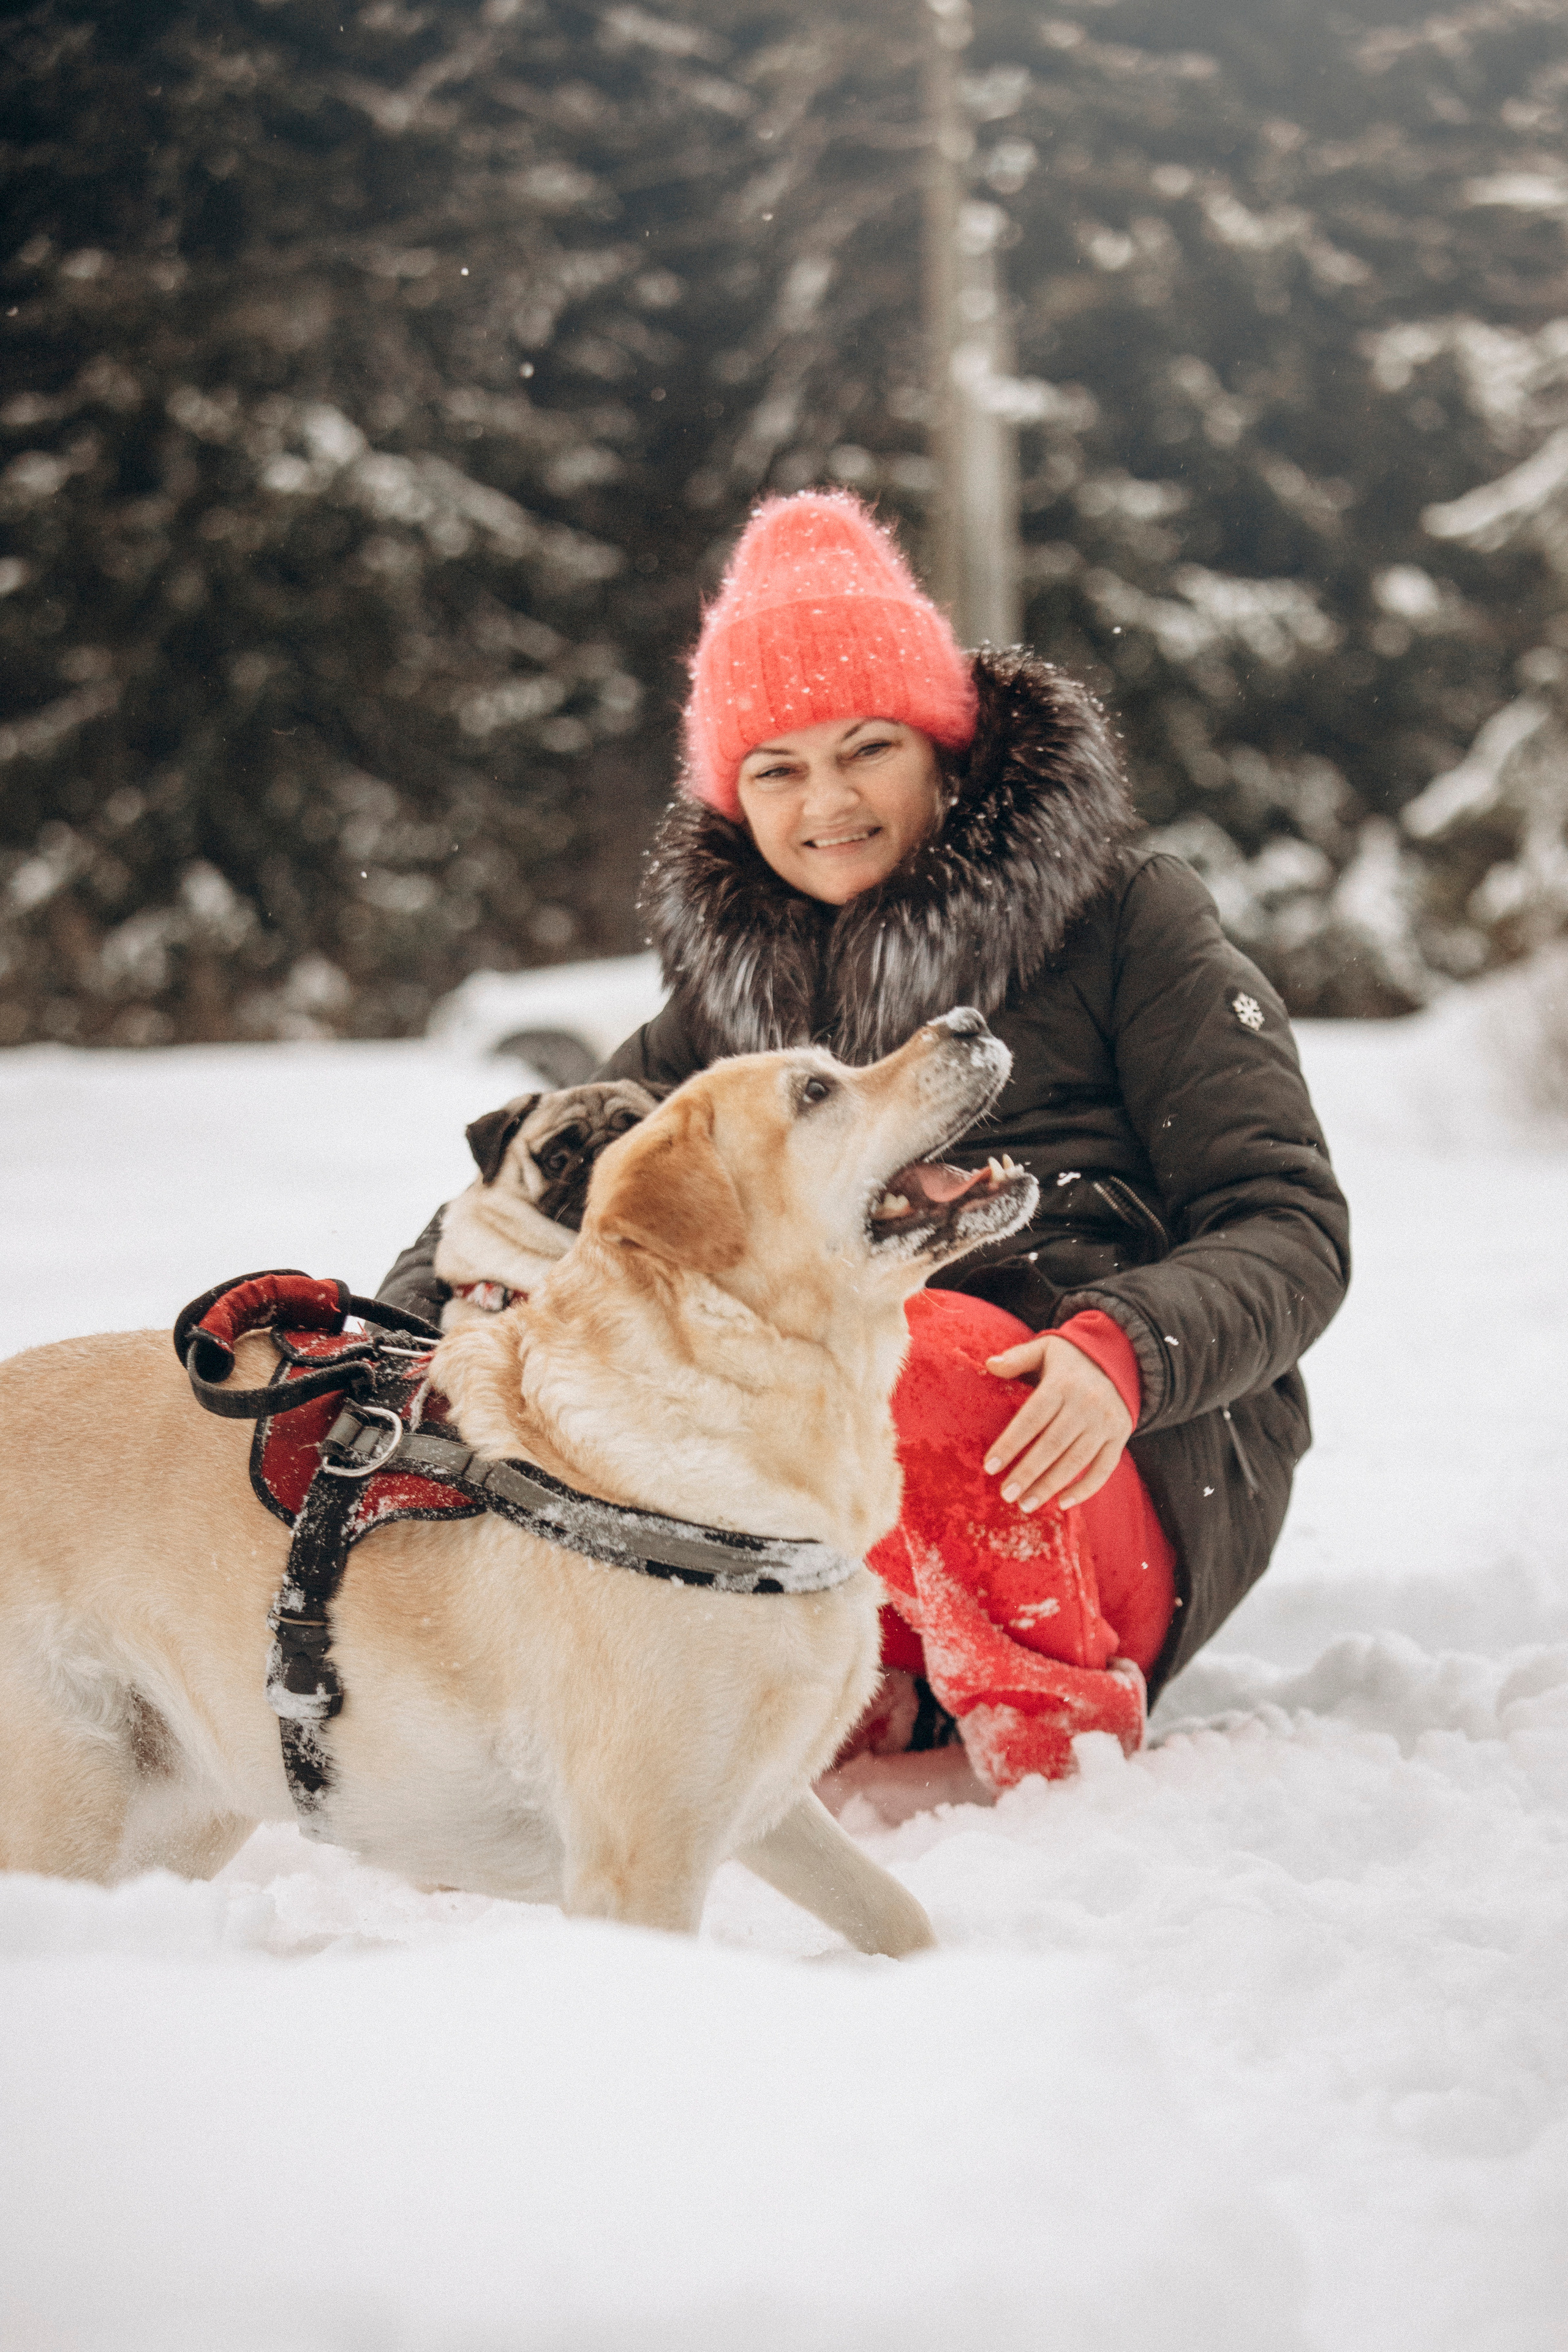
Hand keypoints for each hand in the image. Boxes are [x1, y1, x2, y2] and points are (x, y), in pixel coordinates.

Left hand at [982, 1334, 1132, 1512]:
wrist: (1120, 1357)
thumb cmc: (1071, 1358)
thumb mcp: (1045, 1348)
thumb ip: (1017, 1357)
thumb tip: (989, 1364)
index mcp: (1062, 1383)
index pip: (1032, 1418)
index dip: (1010, 1444)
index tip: (990, 1467)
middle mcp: (1086, 1404)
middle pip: (1053, 1444)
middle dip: (1028, 1473)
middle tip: (1006, 1495)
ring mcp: (1105, 1422)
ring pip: (1076, 1460)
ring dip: (1050, 1486)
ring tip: (1026, 1505)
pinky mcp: (1120, 1435)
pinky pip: (1104, 1467)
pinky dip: (1086, 1488)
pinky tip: (1063, 1503)